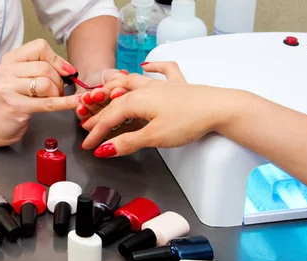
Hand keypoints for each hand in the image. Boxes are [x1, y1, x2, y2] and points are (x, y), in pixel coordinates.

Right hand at [0, 39, 80, 149]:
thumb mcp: (20, 78)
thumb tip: (68, 68)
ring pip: (46, 84)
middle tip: (58, 91)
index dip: (57, 59)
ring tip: (53, 99)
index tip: (66, 71)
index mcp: (9, 60)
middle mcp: (6, 71)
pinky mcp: (16, 107)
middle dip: (59, 80)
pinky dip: (65, 103)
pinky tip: (75, 102)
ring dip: (57, 93)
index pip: (39, 48)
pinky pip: (48, 103)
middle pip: (45, 67)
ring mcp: (8, 89)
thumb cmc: (11, 101)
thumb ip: (40, 68)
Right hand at [80, 62, 238, 156]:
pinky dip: (154, 66)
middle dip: (100, 112)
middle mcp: (146, 89)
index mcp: (136, 101)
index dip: (96, 133)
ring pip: (133, 82)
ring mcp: (162, 86)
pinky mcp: (178, 86)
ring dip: (116, 87)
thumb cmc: (189, 120)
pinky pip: (163, 71)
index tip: (88, 145)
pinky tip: (148, 64)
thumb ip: (127, 142)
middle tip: (87, 123)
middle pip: (116, 100)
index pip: (109, 118)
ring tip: (105, 92)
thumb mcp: (153, 137)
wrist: (219, 108)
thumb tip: (105, 149)